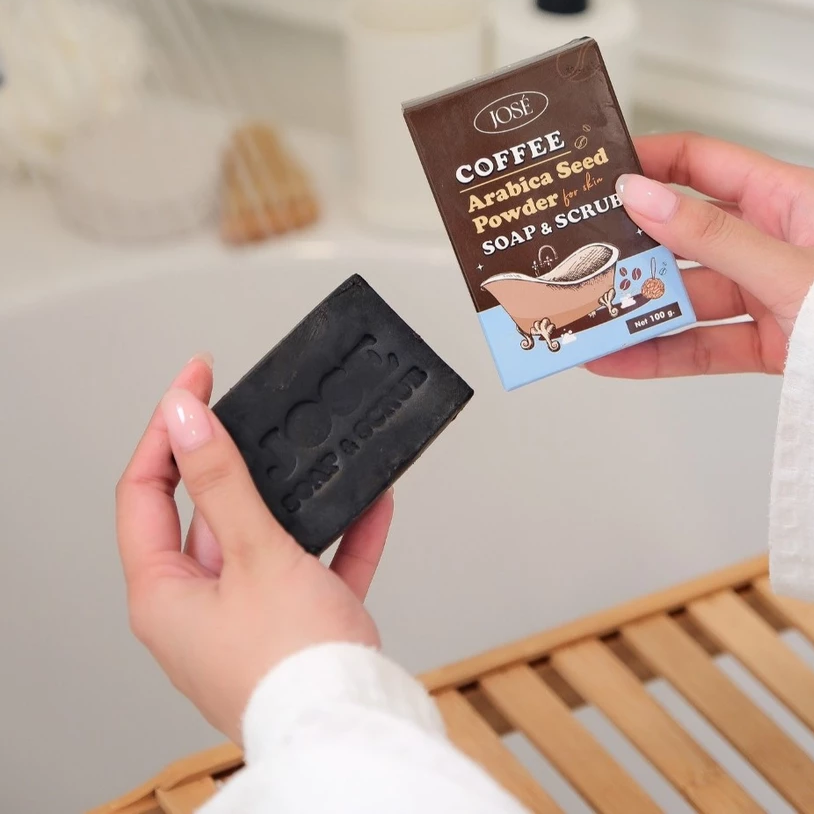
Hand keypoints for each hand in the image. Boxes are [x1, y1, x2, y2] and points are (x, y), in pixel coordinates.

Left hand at [115, 356, 392, 743]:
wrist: (352, 726)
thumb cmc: (291, 664)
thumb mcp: (254, 555)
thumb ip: (220, 482)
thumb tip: (182, 419)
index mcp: (165, 594)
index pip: (146, 491)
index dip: (167, 431)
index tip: (195, 382)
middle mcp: (200, 606)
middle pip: (207, 511)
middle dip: (238, 461)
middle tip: (254, 409)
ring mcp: (251, 616)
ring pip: (266, 536)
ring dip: (298, 498)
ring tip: (319, 455)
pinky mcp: (299, 624)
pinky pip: (316, 564)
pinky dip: (341, 534)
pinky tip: (372, 502)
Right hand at [584, 132, 813, 377]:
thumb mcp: (786, 263)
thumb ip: (712, 235)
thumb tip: (646, 198)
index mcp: (782, 198)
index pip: (700, 163)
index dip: (648, 163)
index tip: (601, 174)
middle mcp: (767, 241)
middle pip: (681, 236)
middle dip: (631, 249)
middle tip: (583, 255)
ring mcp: (760, 292)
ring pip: (684, 295)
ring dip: (637, 308)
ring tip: (591, 317)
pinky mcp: (758, 339)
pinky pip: (696, 342)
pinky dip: (656, 352)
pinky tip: (618, 356)